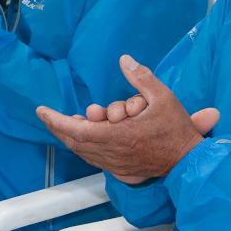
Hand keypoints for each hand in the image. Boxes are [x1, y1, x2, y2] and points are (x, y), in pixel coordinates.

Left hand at [36, 55, 219, 184]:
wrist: (188, 161)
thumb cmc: (176, 130)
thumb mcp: (163, 97)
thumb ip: (141, 77)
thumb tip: (124, 59)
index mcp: (119, 136)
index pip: (78, 130)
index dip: (57, 121)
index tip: (42, 111)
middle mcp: (113, 153)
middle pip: (75, 142)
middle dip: (59, 127)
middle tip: (47, 115)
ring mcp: (115, 165)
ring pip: (83, 152)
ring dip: (72, 136)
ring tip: (66, 122)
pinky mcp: (120, 171)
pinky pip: (94, 159)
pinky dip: (84, 147)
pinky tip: (83, 137)